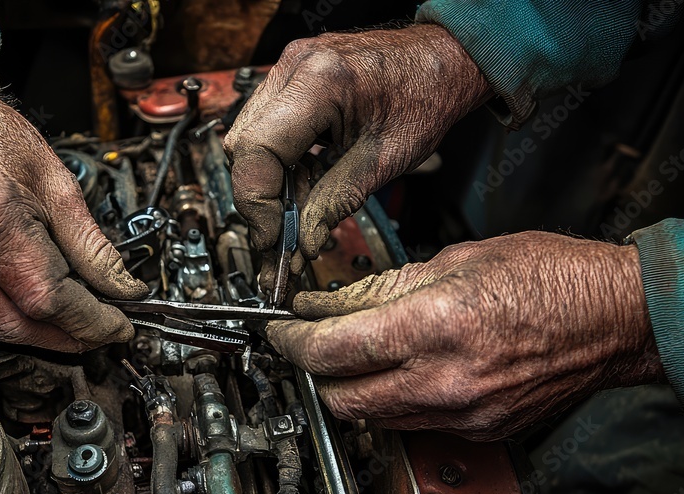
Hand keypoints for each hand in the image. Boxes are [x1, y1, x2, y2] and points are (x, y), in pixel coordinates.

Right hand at [0, 82, 146, 352]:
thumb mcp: (55, 180)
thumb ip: (90, 243)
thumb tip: (121, 286)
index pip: (49, 298)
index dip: (90, 321)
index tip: (117, 325)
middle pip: (19, 324)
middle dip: (67, 336)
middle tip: (97, 329)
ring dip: (34, 336)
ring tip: (65, 322)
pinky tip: (21, 308)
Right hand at [224, 24, 489, 284]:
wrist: (440, 62)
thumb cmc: (425, 96)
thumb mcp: (383, 162)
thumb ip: (335, 203)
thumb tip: (302, 242)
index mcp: (320, 82)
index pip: (257, 151)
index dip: (257, 204)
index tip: (271, 239)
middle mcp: (295, 68)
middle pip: (243, 148)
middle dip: (260, 201)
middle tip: (282, 241)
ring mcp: (289, 69)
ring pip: (247, 141)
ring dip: (267, 186)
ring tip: (295, 220)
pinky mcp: (291, 79)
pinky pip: (264, 129)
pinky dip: (277, 165)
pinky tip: (300, 189)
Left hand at [267, 232, 664, 439]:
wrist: (618, 319)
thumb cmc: (553, 277)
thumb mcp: (458, 260)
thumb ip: (383, 288)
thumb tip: (329, 302)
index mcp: (435, 326)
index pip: (330, 350)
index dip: (291, 340)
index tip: (280, 328)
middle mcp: (445, 381)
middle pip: (339, 399)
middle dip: (313, 372)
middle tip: (308, 341)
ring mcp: (463, 414)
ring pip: (371, 419)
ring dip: (350, 389)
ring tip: (353, 354)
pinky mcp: (479, 431)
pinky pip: (412, 425)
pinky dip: (392, 401)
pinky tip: (399, 371)